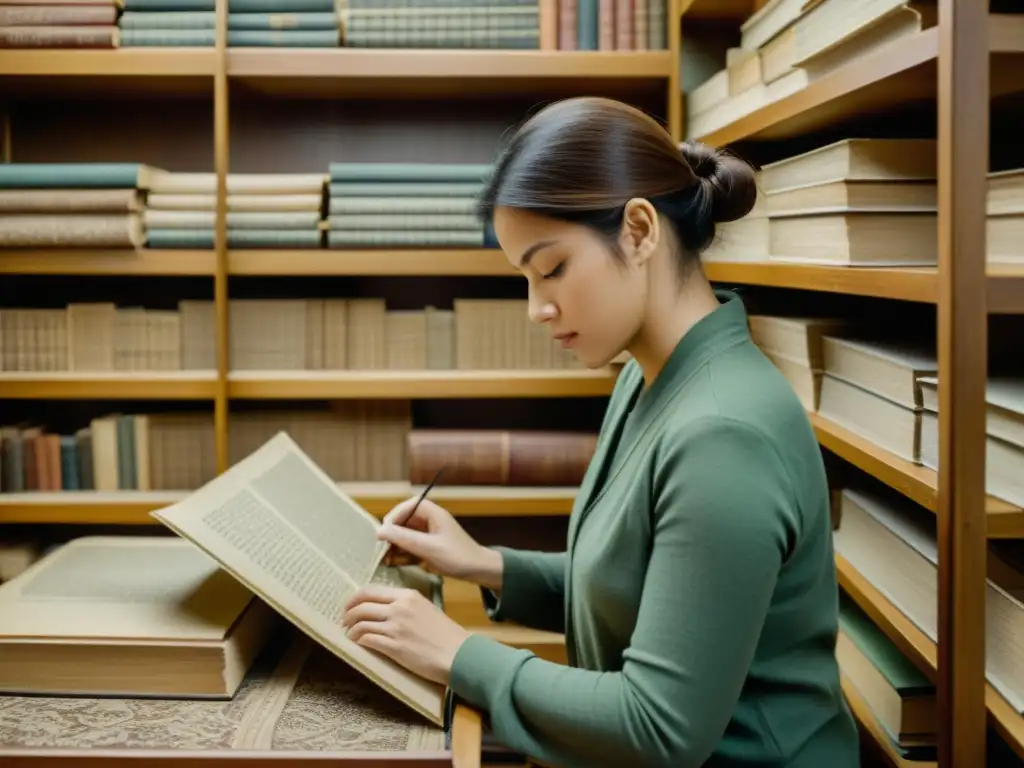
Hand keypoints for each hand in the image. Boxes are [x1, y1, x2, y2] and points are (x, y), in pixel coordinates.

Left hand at [342, 584, 469, 685]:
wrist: (458, 653)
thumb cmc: (445, 634)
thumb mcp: (426, 608)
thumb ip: (406, 605)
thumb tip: (385, 608)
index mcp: (408, 596)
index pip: (372, 590)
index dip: (355, 598)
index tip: (349, 606)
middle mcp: (399, 608)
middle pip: (362, 605)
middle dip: (348, 613)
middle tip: (345, 621)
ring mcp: (396, 627)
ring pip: (361, 623)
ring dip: (351, 629)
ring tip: (350, 635)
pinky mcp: (394, 647)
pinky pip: (367, 640)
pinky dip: (359, 641)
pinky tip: (359, 644)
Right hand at [378, 497, 502, 588]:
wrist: (479, 571)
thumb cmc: (457, 557)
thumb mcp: (428, 548)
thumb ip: (404, 539)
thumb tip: (379, 531)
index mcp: (433, 514)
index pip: (408, 506)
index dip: (394, 516)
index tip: (384, 531)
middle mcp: (431, 520)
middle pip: (405, 519)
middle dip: (392, 532)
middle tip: (382, 547)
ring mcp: (430, 533)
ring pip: (406, 533)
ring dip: (396, 544)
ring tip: (386, 557)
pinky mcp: (430, 545)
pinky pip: (411, 544)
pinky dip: (403, 552)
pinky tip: (395, 562)